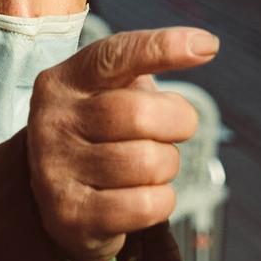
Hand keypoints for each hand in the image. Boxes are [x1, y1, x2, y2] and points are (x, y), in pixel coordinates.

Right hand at [27, 28, 219, 260]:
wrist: (58, 201)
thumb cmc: (99, 137)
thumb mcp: (107, 94)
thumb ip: (141, 71)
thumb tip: (202, 46)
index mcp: (65, 81)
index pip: (114, 56)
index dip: (161, 47)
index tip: (206, 46)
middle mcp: (54, 120)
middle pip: (141, 113)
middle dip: (178, 124)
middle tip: (173, 132)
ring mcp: (55, 169)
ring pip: (150, 163)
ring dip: (167, 168)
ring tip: (148, 168)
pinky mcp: (70, 215)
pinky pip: (147, 205)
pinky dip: (160, 201)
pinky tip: (141, 196)